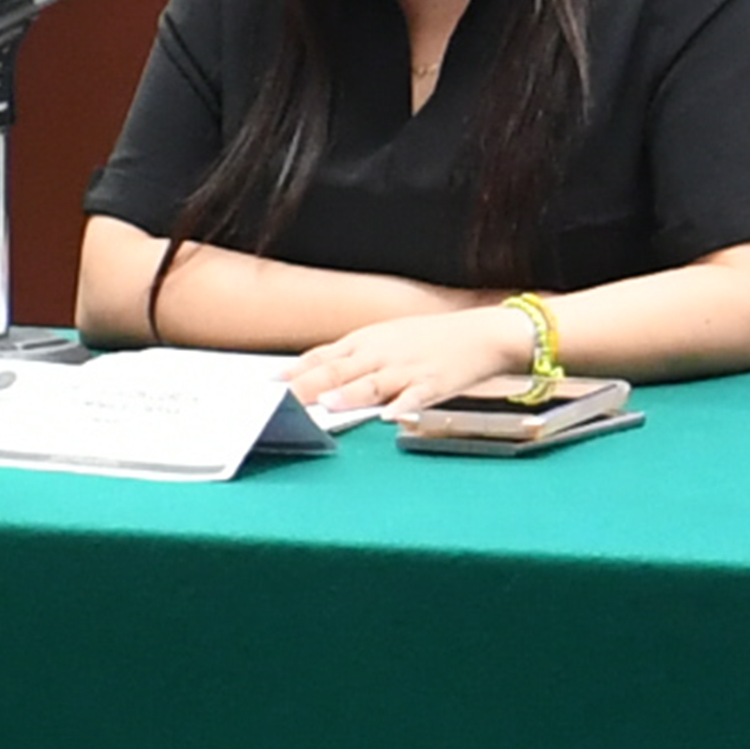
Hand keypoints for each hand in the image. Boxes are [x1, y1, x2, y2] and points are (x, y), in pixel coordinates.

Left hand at [287, 306, 525, 415]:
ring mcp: (408, 368)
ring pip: (373, 382)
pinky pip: (416, 396)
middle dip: (309, 385)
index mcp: (367, 342)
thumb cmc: (430, 340)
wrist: (482, 333)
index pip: (323, 356)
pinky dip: (403, 405)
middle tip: (282, 400)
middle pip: (339, 370)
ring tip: (328, 403)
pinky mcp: (434, 383)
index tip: (267, 385)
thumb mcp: (386, 341)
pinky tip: (390, 415)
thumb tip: (312, 378)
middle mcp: (382, 353)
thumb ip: (351, 361)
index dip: (295, 370)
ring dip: (350, 393)